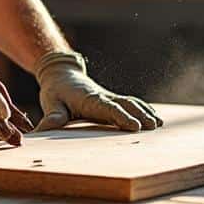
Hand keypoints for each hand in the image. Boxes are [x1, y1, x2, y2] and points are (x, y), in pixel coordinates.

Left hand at [34, 52, 161, 131]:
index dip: (122, 117)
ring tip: (158, 124)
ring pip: (131, 103)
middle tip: (153, 126)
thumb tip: (45, 129)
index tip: (135, 126)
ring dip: (145, 112)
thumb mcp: (51, 102)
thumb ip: (52, 116)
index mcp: (90, 99)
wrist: (62, 74)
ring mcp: (110, 98)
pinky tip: (154, 118)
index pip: (109, 108)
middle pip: (126, 105)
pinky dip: (143, 109)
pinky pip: (131, 103)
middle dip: (140, 115)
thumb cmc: (56, 90)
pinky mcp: (112, 100)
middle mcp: (103, 97)